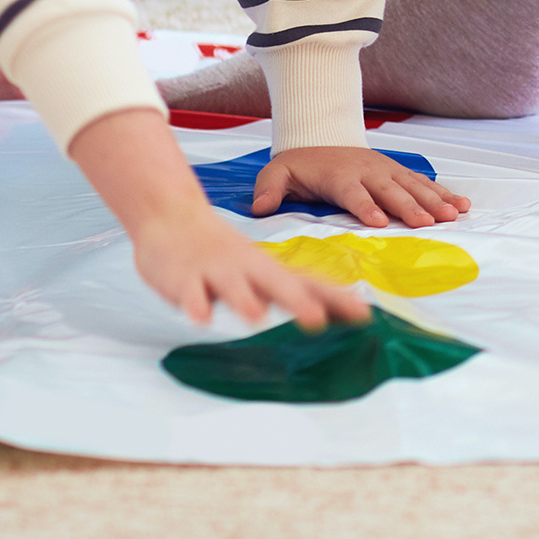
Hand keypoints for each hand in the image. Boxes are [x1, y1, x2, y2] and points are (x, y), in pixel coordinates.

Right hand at [133, 199, 371, 330]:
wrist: (174, 217)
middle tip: (316, 320)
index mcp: (268, 268)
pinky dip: (195, 305)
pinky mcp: (184, 278)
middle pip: (276, 284)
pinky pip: (190, 293)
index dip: (336, 299)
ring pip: (232, 286)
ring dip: (245, 301)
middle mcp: (248, 267)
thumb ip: (286, 289)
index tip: (364, 315)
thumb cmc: (222, 252)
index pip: (309, 284)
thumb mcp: (258, 269)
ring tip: (257, 318)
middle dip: (297, 302)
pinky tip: (201, 317)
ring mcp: (215, 270)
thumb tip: (325, 311)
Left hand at [250, 147, 468, 227]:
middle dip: (411, 207)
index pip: (353, 193)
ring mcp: (386, 170)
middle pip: (391, 191)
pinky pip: (423, 183)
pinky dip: (444, 192)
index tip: (380, 221)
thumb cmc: (297, 165)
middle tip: (429, 224)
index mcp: (340, 176)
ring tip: (454, 214)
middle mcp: (368, 171)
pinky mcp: (397, 172)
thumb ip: (268, 190)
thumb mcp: (275, 174)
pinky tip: (461, 204)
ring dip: (435, 200)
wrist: (319, 137)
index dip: (366, 206)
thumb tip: (259, 208)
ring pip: (413, 186)